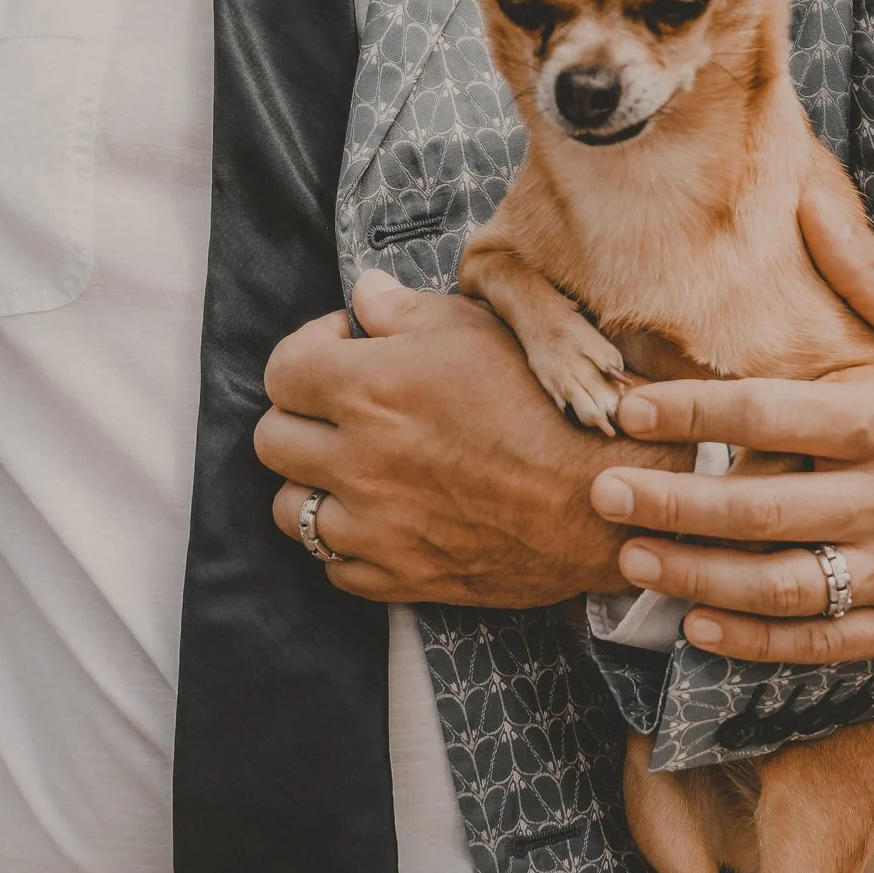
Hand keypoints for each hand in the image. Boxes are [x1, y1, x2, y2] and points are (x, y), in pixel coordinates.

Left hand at [259, 271, 631, 609]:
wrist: (600, 497)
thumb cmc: (544, 405)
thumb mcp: (479, 331)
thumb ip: (405, 312)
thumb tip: (363, 296)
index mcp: (370, 390)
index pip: (282, 372)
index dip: (310, 351)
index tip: (348, 349)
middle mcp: (358, 460)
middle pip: (273, 440)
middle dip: (300, 416)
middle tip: (343, 408)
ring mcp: (374, 527)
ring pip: (290, 510)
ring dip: (313, 483)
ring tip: (354, 466)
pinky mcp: (400, 576)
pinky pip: (334, 566)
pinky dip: (348, 542)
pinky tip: (382, 516)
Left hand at [587, 180, 873, 663]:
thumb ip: (872, 273)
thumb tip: (807, 194)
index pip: (774, 414)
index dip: (694, 410)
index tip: (629, 406)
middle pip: (760, 509)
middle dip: (673, 499)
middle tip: (600, 488)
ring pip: (779, 585)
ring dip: (697, 573)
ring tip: (630, 554)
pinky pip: (820, 642)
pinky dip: (755, 639)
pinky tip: (697, 622)